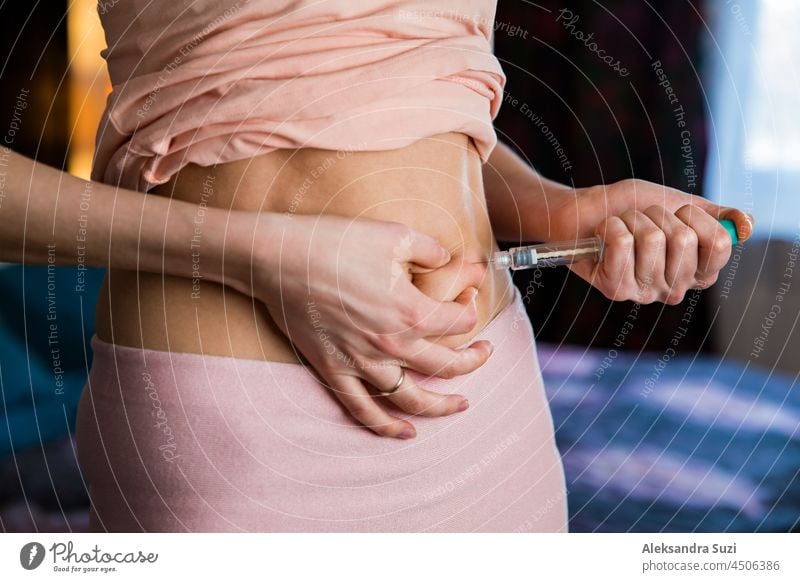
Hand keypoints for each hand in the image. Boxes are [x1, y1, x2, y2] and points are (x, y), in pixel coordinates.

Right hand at [236, 212, 491, 438]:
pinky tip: (406, 434)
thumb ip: (432, 250)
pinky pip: (364, 410)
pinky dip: (386, 426)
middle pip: (447, 366)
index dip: (471, 311)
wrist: (280, 258)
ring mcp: (362, 363)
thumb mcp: (395, 234)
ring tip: (461, 405)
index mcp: (411, 311)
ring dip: (442, 406)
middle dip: (473, 361)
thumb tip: (451, 261)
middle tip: (485, 354)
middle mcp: (392, 345)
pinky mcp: (334, 371)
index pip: (459, 323)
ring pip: (412, 399)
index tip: (469, 300)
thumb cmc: (336, 242)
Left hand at [548, 178, 753, 303]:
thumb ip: (716, 215)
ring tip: (621, 226)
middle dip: (658, 215)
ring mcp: (645, 292)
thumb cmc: (630, 209)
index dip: (696, 217)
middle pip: (684, 240)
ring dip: (632, 218)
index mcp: (696, 271)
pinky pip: (624, 244)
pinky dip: (611, 226)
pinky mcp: (616, 290)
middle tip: (641, 219)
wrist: (584, 211)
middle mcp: (674, 288)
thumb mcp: (679, 204)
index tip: (677, 212)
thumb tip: (747, 225)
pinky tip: (604, 234)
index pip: (719, 245)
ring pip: (651, 239)